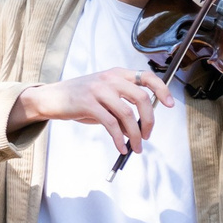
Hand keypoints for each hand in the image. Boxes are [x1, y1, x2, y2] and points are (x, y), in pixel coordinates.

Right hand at [10, 69, 176, 156]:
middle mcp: (110, 79)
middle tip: (147, 136)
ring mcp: (99, 90)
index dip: (162, 89)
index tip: (170, 105)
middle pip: (141, 98)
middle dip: (149, 121)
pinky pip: (111, 125)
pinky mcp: (88, 104)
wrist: (52, 98)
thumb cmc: (80, 99)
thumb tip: (140, 126)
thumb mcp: (104, 95)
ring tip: (136, 148)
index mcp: (117, 74)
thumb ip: (122, 104)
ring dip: (135, 135)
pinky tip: (121, 148)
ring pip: (127, 114)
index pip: (147, 76)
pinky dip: (119, 139)